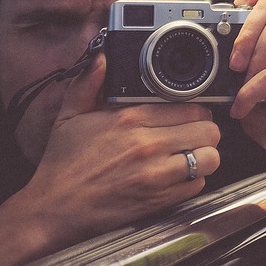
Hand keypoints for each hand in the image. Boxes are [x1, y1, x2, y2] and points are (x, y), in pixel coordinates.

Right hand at [16, 53, 221, 246]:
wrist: (54, 207)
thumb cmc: (63, 164)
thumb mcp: (69, 115)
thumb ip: (88, 83)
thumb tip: (101, 58)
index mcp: (130, 119)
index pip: (191, 106)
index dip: (196, 109)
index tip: (191, 113)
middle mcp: (148, 145)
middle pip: (209, 130)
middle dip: (205, 130)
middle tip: (194, 134)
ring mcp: (156, 174)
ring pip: (210, 158)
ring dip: (205, 155)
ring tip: (191, 155)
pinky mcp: (159, 200)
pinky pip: (198, 185)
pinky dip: (194, 180)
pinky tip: (179, 176)